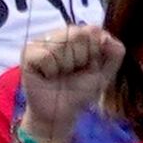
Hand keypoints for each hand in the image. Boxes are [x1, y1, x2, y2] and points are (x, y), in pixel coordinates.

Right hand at [15, 20, 123, 142]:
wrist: (61, 112)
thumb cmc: (80, 91)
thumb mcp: (104, 73)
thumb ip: (115, 54)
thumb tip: (107, 36)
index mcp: (77, 36)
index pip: (91, 30)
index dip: (94, 51)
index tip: (89, 66)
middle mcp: (58, 34)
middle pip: (76, 34)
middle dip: (80, 58)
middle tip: (72, 71)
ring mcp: (41, 42)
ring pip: (60, 45)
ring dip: (65, 66)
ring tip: (59, 74)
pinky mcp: (27, 52)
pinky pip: (45, 56)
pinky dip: (50, 70)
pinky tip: (47, 75)